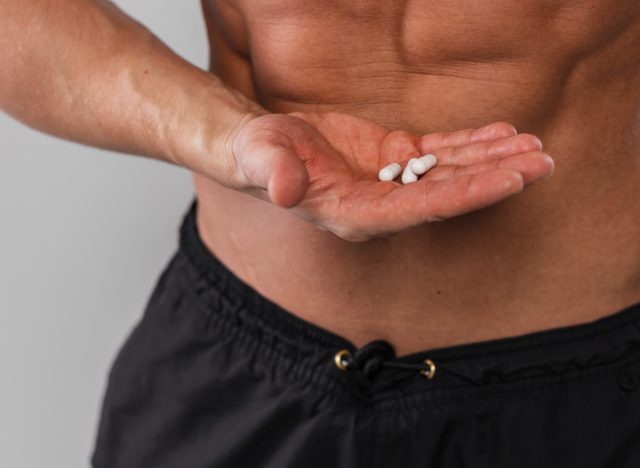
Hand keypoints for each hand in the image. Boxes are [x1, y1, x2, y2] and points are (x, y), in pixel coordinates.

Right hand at [229, 111, 553, 240]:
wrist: (262, 148)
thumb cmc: (258, 157)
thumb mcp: (260, 160)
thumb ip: (273, 173)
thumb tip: (284, 189)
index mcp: (356, 214)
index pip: (420, 208)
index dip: (465, 195)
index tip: (508, 181)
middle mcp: (382, 204)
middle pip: (448, 194)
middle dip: (495, 179)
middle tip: (542, 164)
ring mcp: (392, 181)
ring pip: (451, 173)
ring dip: (493, 161)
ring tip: (536, 148)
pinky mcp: (394, 157)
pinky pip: (440, 152)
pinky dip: (471, 144)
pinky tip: (502, 135)